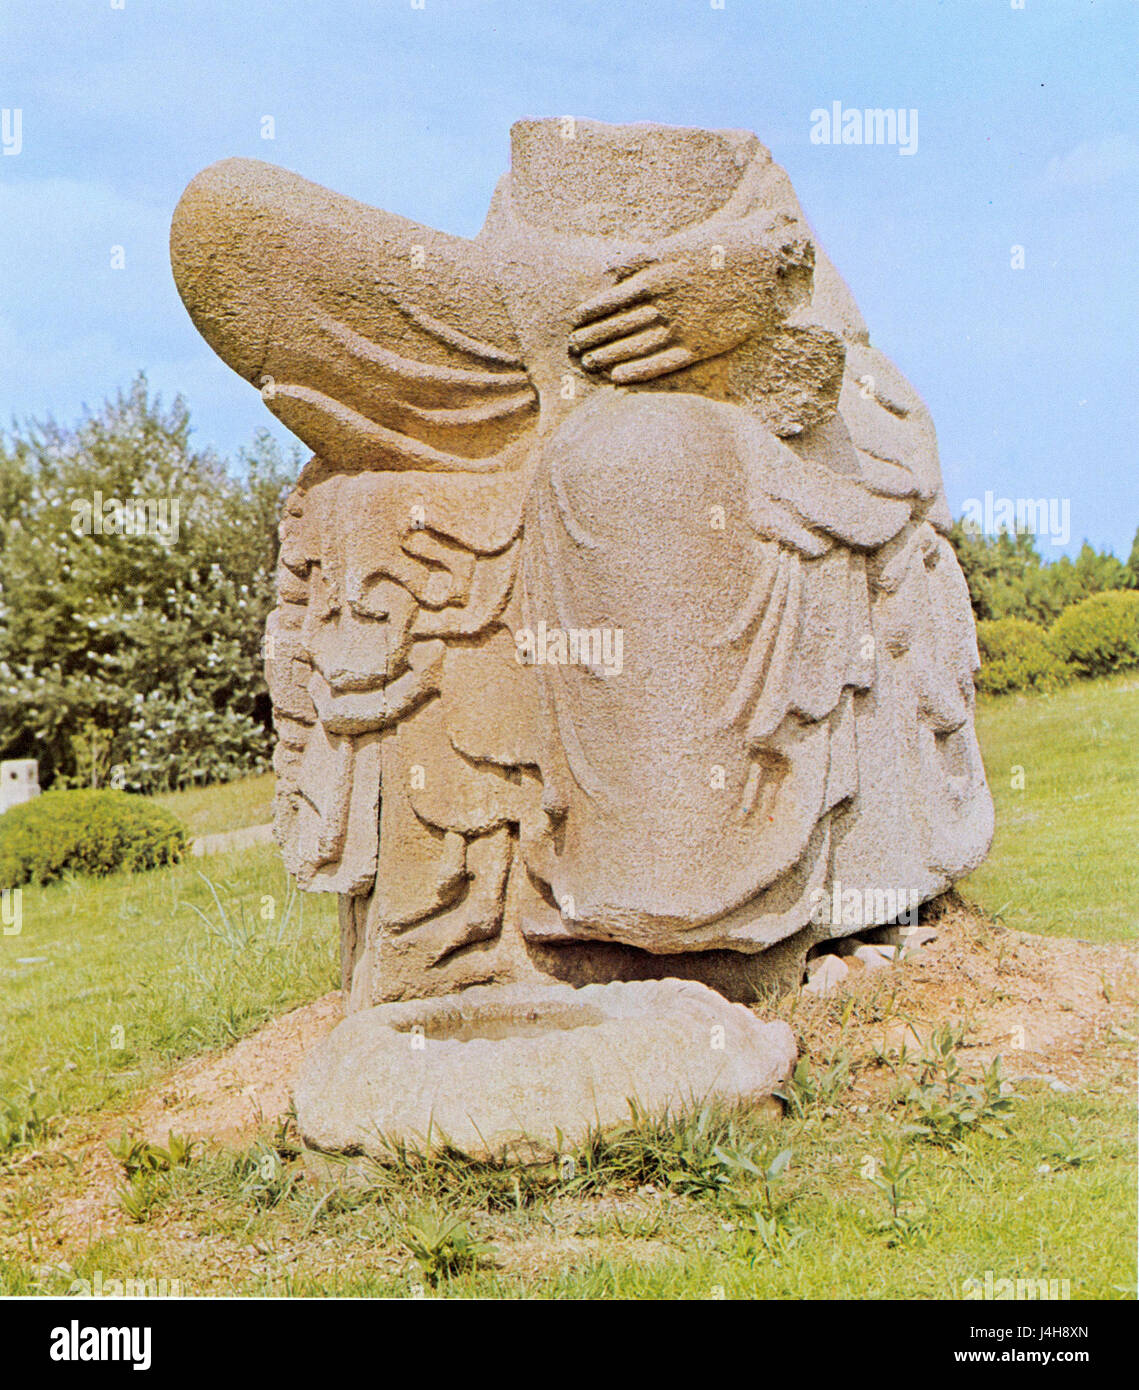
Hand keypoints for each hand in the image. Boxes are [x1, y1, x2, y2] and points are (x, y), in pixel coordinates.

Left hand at [568, 224, 810, 383]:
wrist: (763, 262)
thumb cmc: (716, 249)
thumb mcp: (675, 245)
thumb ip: (639, 259)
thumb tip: (607, 270)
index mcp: (658, 276)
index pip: (613, 300)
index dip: (591, 313)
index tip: (575, 322)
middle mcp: (667, 304)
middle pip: (619, 326)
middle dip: (593, 337)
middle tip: (573, 347)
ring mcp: (683, 327)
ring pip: (636, 347)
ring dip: (608, 357)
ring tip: (589, 364)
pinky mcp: (700, 345)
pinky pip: (663, 363)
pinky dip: (638, 372)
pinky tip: (618, 378)